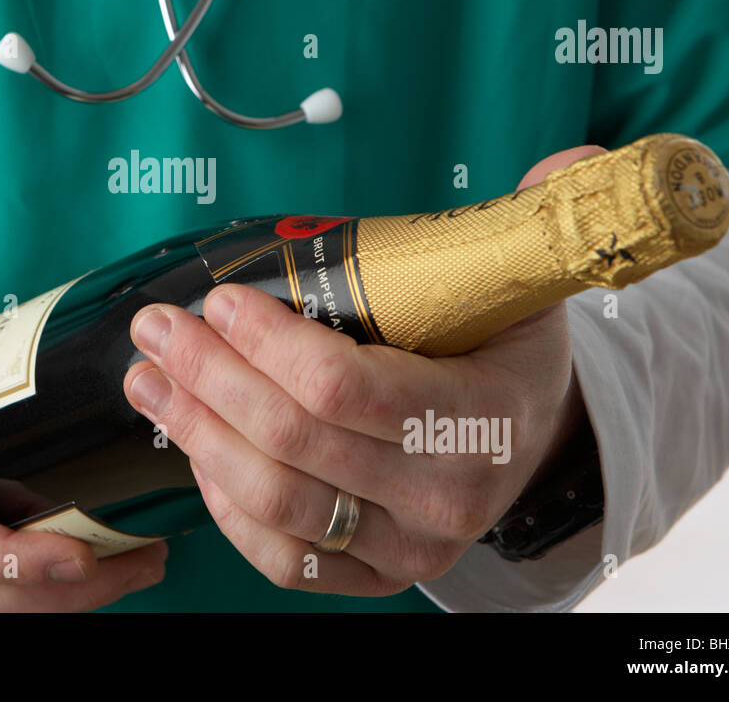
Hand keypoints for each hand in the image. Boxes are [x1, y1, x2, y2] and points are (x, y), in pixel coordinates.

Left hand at [122, 147, 602, 595]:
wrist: (528, 441)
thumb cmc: (504, 351)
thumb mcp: (526, 280)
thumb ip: (539, 216)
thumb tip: (581, 153)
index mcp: (482, 418)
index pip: (349, 391)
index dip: (269, 345)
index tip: (221, 300)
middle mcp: (443, 499)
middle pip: (295, 444)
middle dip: (208, 379)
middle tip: (158, 329)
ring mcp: (405, 549)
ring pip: (274, 501)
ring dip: (196, 434)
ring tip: (147, 379)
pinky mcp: (369, 575)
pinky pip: (279, 554)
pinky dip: (222, 502)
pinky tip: (195, 444)